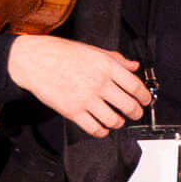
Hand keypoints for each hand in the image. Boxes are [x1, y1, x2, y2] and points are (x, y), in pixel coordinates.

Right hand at [9, 33, 152, 134]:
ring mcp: (86, 99)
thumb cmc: (62, 53)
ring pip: (114, 120)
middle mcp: (99, 83)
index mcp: (106, 66)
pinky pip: (95, 129)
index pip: (135, 86)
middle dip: (136, 113)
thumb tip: (134, 66)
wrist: (35, 61)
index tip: (145, 101)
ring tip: (118, 120)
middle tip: (136, 113)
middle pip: (129, 106)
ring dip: (119, 123)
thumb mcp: (93, 50)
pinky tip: (102, 127)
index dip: (144, 97)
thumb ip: (116, 59)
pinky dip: (103, 131)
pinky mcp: (73, 112)